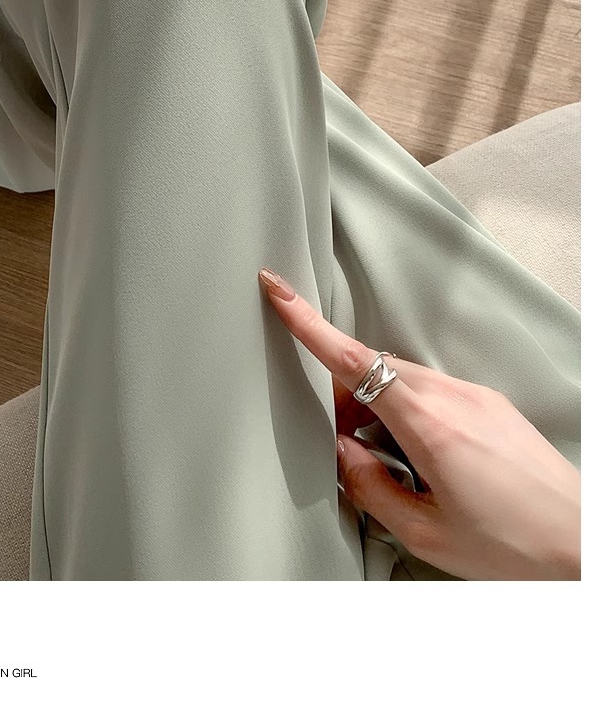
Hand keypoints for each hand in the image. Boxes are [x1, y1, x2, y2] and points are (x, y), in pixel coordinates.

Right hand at [258, 268, 580, 580]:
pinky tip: (423, 456)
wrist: (582, 545)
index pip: (353, 360)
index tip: (280, 291)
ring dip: (378, 405)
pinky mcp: (492, 404)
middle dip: (344, 395)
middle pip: (374, 369)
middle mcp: (453, 398)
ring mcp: (476, 396)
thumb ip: (370, 488)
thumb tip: (342, 455)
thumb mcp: (427, 532)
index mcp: (429, 426)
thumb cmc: (514, 548)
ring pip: (403, 378)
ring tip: (389, 461)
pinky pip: (433, 389)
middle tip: (342, 444)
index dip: (309, 323)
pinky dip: (410, 410)